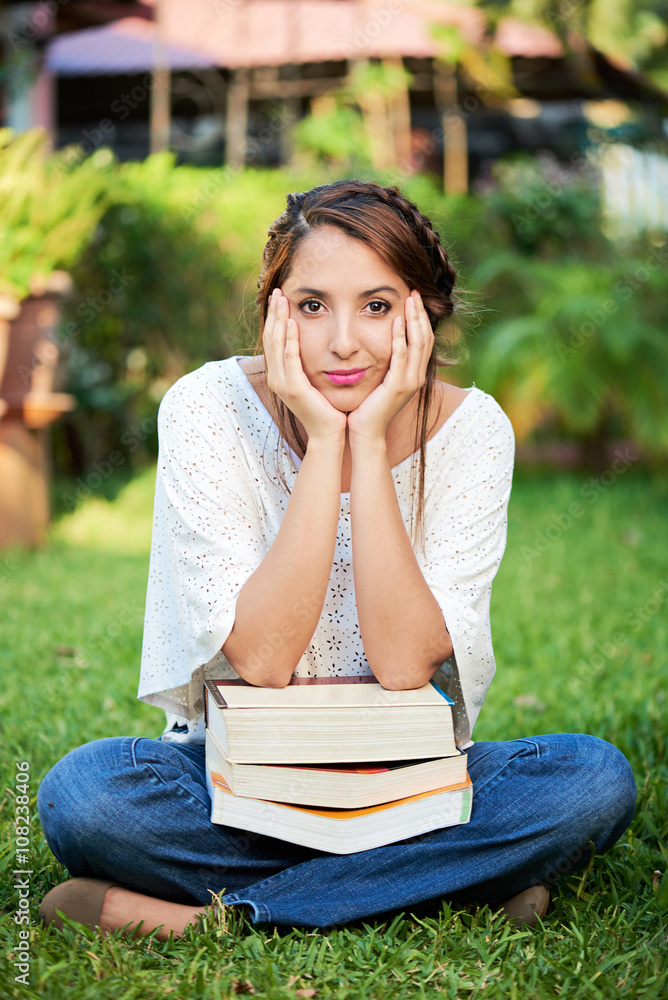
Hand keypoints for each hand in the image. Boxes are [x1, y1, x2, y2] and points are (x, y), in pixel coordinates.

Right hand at [263, 288, 347, 443]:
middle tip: (278, 291)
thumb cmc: (326, 408)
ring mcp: (282, 384)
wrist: (328, 433)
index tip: (280, 298)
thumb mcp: (313, 381)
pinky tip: (292, 323)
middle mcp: (276, 378)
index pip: (273, 341)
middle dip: (274, 313)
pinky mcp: (293, 388)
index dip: (275, 318)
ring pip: (277, 345)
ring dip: (279, 320)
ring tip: (282, 300)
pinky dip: (290, 340)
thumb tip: (311, 344)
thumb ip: (308, 364)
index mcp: (279, 375)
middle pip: (271, 338)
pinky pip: (290, 359)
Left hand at [347, 290, 433, 442]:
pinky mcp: (397, 386)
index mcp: (414, 375)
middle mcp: (416, 377)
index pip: (424, 341)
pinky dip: (400, 338)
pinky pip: (401, 357)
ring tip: (409, 300)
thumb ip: (386, 363)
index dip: (421, 319)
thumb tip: (383, 344)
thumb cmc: (368, 406)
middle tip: (414, 292)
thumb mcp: (381, 380)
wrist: (365, 431)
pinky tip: (397, 322)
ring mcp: (409, 382)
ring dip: (414, 320)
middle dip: (420, 314)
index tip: (413, 299)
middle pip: (425, 338)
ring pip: (417, 344)